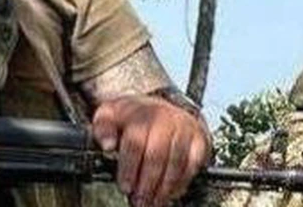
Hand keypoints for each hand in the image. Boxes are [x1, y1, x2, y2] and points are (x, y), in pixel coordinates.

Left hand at [92, 95, 210, 206]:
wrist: (162, 105)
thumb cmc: (132, 116)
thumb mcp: (110, 114)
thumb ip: (103, 128)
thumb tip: (107, 145)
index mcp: (140, 112)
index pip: (135, 142)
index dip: (129, 168)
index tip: (124, 186)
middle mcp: (165, 118)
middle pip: (156, 156)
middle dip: (146, 183)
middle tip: (138, 201)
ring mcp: (185, 129)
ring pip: (175, 163)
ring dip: (163, 188)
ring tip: (152, 202)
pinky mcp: (199, 140)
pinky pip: (192, 165)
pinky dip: (181, 183)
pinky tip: (170, 195)